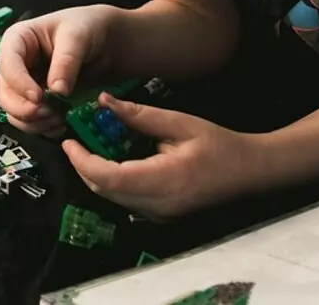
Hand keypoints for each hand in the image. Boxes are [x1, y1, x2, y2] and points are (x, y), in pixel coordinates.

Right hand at [0, 5, 119, 134]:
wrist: (103, 40)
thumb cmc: (86, 27)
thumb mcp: (77, 36)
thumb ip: (66, 61)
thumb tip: (57, 90)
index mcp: (17, 40)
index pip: (7, 64)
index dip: (19, 83)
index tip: (37, 97)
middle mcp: (16, 65)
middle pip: (4, 93)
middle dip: (24, 109)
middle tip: (48, 113)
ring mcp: (25, 85)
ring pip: (14, 112)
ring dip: (34, 122)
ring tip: (59, 119)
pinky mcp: (36, 101)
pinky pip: (30, 121)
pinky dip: (42, 128)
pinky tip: (61, 124)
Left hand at [62, 93, 266, 219]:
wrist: (249, 172)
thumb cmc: (219, 144)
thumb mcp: (180, 122)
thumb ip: (139, 115)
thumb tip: (103, 102)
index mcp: (164, 181)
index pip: (108, 178)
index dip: (82, 161)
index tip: (69, 141)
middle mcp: (158, 205)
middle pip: (104, 190)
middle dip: (83, 166)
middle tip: (75, 140)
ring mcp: (159, 214)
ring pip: (112, 197)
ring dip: (96, 174)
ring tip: (91, 146)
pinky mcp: (160, 215)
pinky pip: (125, 200)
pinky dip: (112, 181)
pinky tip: (113, 159)